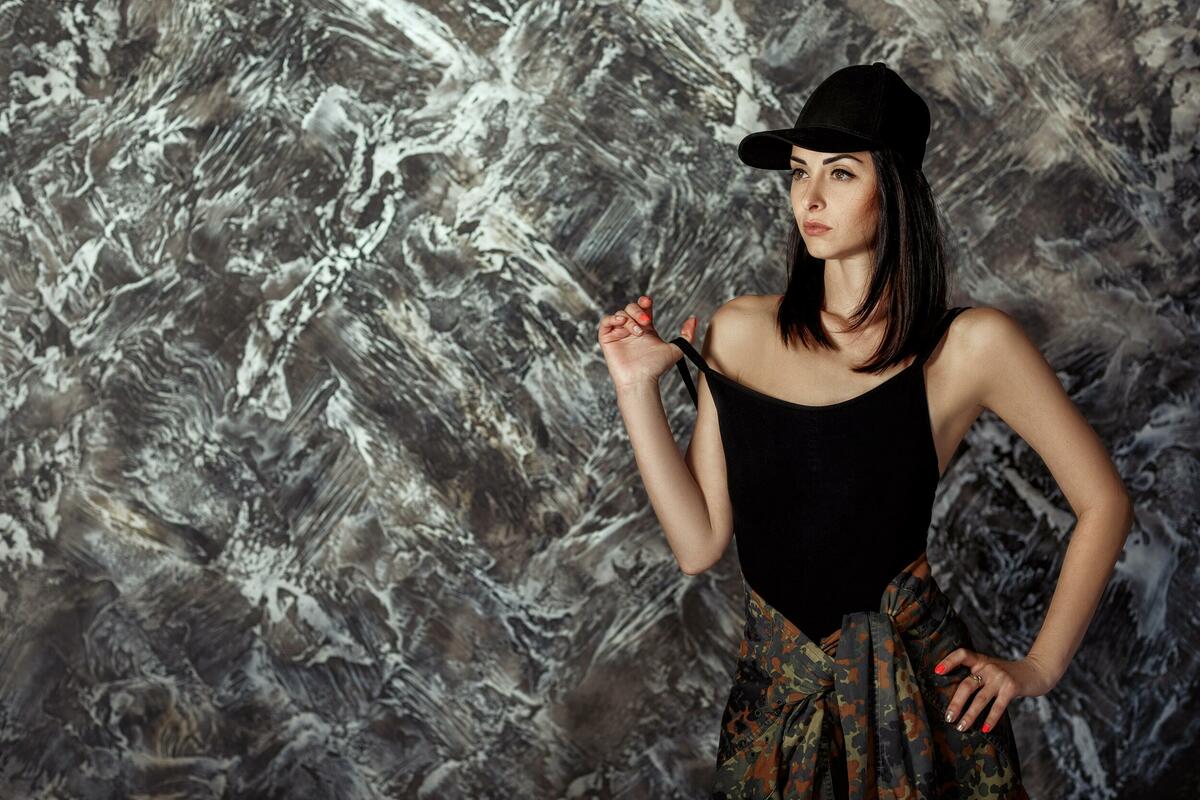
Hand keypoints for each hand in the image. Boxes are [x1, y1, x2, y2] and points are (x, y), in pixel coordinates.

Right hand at [597, 294, 699, 389]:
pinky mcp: (607, 339)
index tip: (648, 301)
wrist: (641, 380)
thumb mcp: (676, 349)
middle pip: (631, 308)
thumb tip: (693, 318)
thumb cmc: (656, 368)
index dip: (644, 301)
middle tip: (646, 321)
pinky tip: (621, 322)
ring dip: (630, 319)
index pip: (644, 308)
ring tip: (638, 332)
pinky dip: (612, 318)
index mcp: (646, 329)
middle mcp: (632, 329)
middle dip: (638, 311)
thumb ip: (687, 335)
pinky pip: (606, 321)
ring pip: (620, 314)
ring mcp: (619, 333)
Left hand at [935, 649, 1056, 733]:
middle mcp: (988, 667)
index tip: (936, 672)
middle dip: (956, 703)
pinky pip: (998, 706)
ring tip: (961, 727)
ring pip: (980, 699)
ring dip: (969, 715)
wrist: (1035, 672)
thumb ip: (976, 675)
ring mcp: (1000, 677)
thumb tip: (953, 695)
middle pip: (967, 685)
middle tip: (948, 717)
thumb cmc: (1007, 674)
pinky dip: (991, 718)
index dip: (949, 661)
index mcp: (980, 661)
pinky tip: (985, 729)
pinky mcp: (1011, 688)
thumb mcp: (990, 668)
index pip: (962, 654)